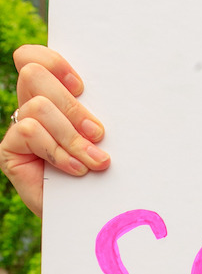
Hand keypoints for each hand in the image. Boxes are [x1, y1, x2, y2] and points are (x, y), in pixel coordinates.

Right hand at [0, 46, 109, 217]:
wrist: (89, 215)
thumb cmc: (101, 174)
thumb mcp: (101, 138)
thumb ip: (96, 114)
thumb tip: (118, 94)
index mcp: (52, 95)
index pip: (33, 58)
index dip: (53, 61)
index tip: (82, 86)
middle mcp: (30, 107)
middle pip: (32, 74)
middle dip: (71, 105)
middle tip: (98, 133)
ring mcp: (17, 128)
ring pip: (37, 106)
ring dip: (71, 136)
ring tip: (94, 161)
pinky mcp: (10, 151)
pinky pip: (30, 131)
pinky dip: (59, 151)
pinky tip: (77, 170)